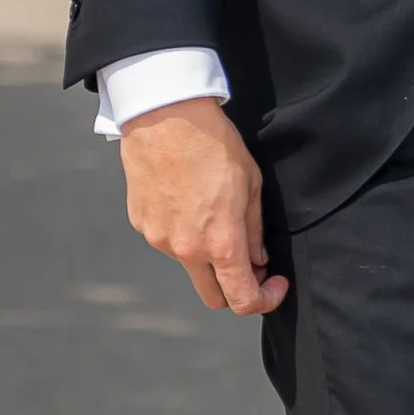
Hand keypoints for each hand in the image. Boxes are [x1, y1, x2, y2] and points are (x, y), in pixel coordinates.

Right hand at [117, 95, 286, 316]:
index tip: (273, 284)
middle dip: (234, 290)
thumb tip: (256, 258)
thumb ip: (253, 229)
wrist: (164, 115)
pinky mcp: (141, 223)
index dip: (264, 299)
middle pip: (213, 297)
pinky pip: (167, 240)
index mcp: (220, 243)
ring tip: (211, 214)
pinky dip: (182, 233)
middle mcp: (186, 250)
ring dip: (205, 256)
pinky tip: (186, 200)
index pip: (242, 299)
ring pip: (189, 265)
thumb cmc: (212, 142)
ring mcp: (159, 239)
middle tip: (249, 264)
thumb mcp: (251, 184)